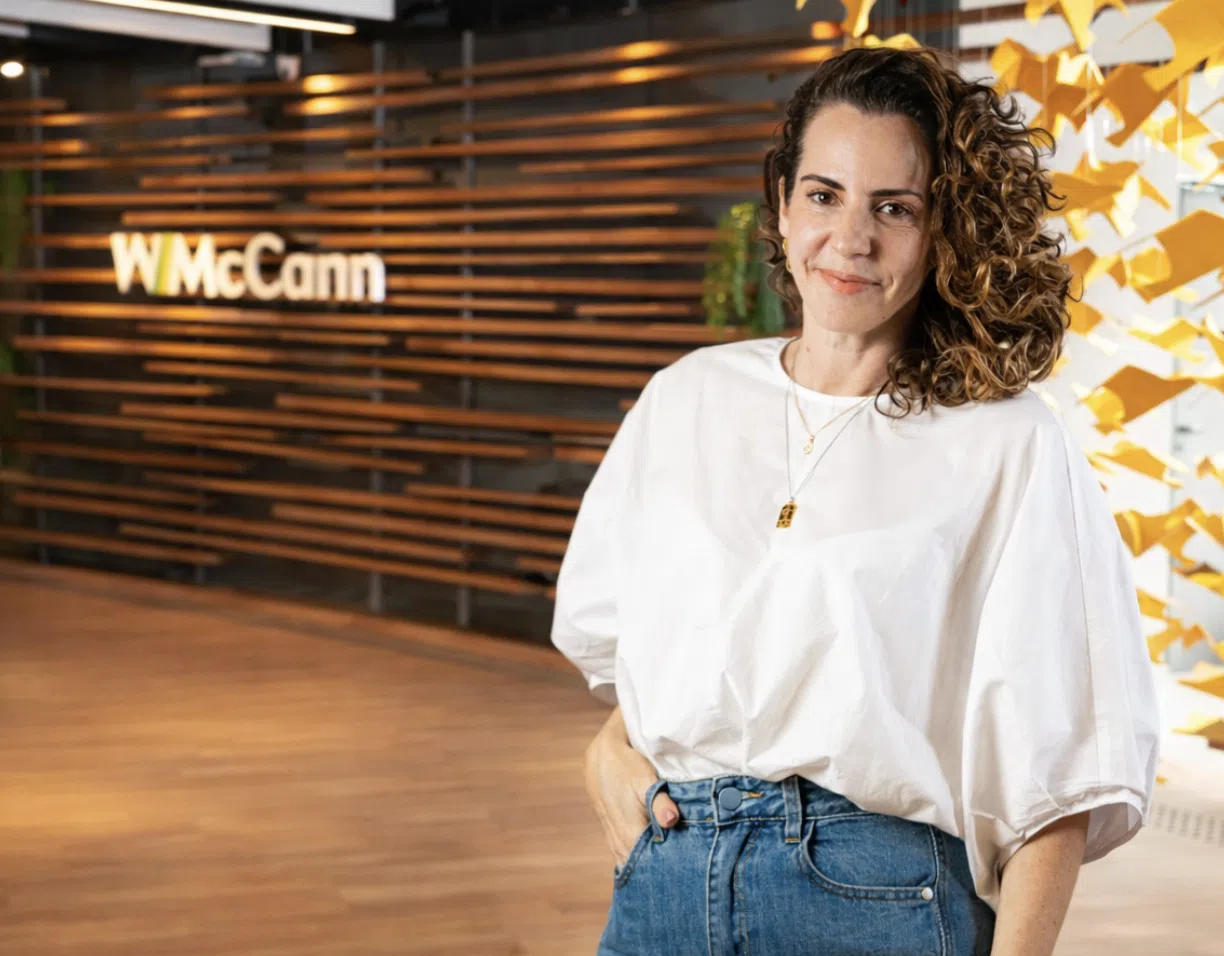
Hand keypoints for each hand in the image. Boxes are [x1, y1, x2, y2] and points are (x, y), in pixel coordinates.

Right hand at [583, 706, 680, 866]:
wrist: (600, 753)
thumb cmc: (626, 763)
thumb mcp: (645, 778)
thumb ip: (658, 801)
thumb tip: (671, 821)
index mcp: (628, 831)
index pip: (648, 864)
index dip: (664, 872)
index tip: (682, 879)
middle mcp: (618, 838)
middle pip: (638, 866)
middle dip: (656, 873)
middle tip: (679, 882)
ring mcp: (612, 834)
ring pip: (629, 859)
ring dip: (644, 866)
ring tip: (665, 877)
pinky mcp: (610, 828)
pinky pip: (622, 851)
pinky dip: (634, 857)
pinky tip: (645, 863)